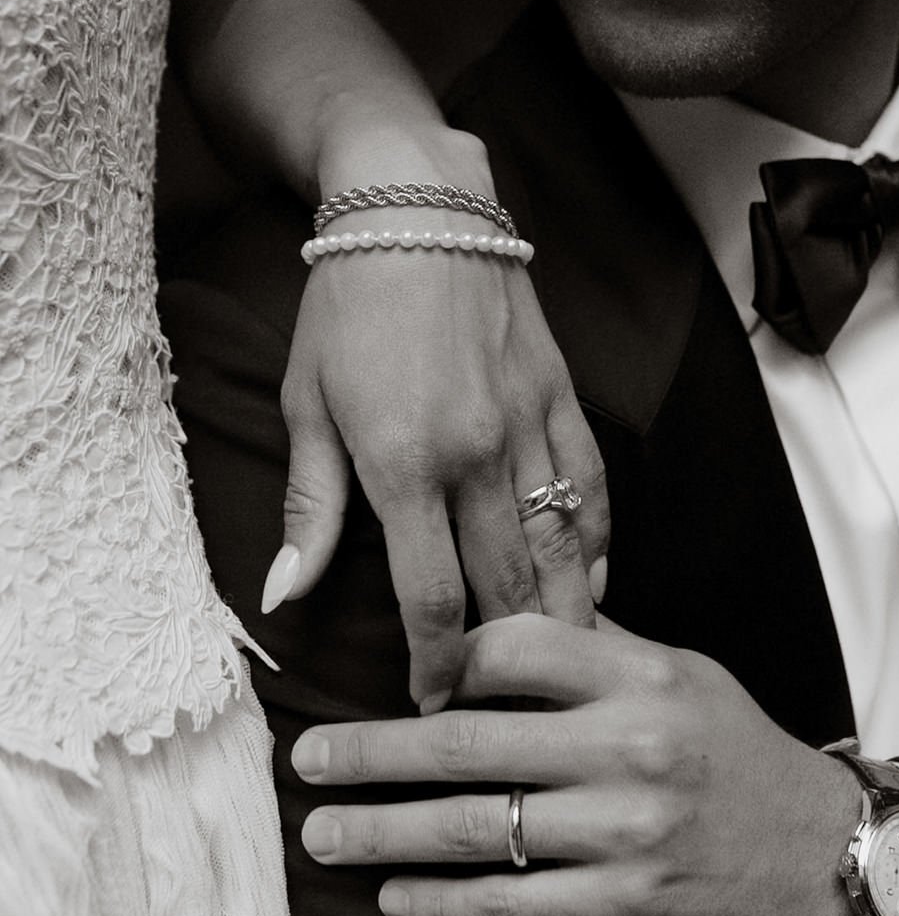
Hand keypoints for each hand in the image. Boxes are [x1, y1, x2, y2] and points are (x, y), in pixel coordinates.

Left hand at [264, 205, 608, 712]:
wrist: (418, 205)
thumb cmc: (348, 307)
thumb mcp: (308, 406)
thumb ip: (309, 508)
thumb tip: (286, 594)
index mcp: (405, 464)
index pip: (430, 596)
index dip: (435, 663)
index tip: (433, 702)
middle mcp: (476, 455)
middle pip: (507, 587)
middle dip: (507, 661)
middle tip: (505, 710)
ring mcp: (529, 427)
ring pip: (562, 549)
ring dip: (563, 618)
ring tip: (563, 672)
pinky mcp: (562, 400)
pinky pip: (593, 489)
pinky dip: (596, 544)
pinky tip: (592, 582)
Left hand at [292, 613, 860, 915]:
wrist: (831, 852)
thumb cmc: (741, 756)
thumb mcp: (684, 676)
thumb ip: (596, 649)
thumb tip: (501, 619)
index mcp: (639, 676)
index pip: (511, 646)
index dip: (441, 660)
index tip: (395, 680)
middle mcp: (630, 746)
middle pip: (467, 741)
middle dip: (372, 753)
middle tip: (308, 761)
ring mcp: (627, 831)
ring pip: (473, 829)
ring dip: (383, 833)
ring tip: (323, 834)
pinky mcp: (628, 906)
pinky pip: (510, 904)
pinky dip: (441, 904)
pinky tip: (395, 899)